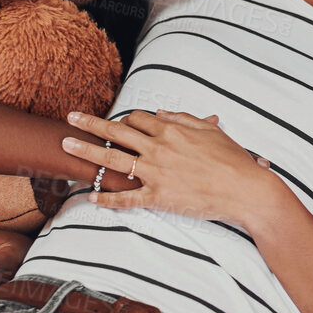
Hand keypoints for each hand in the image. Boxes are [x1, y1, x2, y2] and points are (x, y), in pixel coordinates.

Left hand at [63, 109, 279, 229]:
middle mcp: (159, 149)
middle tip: (70, 118)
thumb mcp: (212, 131)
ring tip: (66, 145)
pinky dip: (107, 199)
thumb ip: (185, 119)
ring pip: (112, 161)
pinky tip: (90, 197)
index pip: (138, 119)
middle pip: (117, 132)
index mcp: (172, 131)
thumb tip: (162, 113)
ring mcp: (156, 174)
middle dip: (90, 124)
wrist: (246, 189)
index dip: (125, 119)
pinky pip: (126, 198)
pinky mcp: (158, 197)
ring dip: (86, 152)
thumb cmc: (234, 160)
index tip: (116, 122)